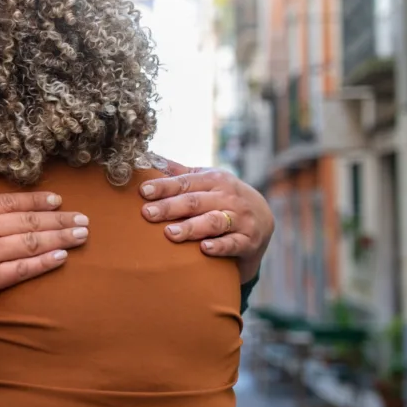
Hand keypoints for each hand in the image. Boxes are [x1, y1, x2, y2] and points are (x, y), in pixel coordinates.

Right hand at [0, 169, 88, 313]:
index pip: (8, 202)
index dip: (35, 201)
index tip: (56, 200)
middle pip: (28, 221)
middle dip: (59, 219)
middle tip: (84, 218)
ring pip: (31, 242)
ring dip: (60, 237)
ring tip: (83, 235)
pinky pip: (23, 269)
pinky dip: (44, 262)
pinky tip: (63, 257)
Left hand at [139, 157, 273, 282]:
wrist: (263, 219)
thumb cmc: (224, 197)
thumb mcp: (206, 180)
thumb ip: (180, 173)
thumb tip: (149, 157)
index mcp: (214, 179)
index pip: (185, 182)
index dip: (163, 186)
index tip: (143, 191)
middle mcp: (228, 197)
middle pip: (195, 202)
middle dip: (170, 207)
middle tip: (147, 213)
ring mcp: (240, 219)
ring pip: (213, 222)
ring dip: (191, 227)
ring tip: (170, 233)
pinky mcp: (249, 240)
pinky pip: (234, 243)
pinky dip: (220, 246)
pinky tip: (205, 248)